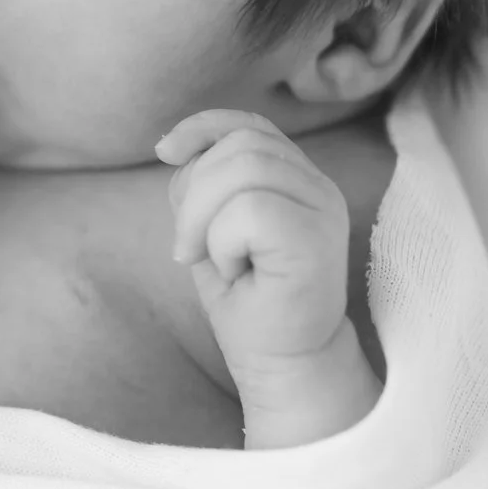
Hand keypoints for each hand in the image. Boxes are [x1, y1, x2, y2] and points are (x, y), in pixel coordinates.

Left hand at [157, 109, 352, 379]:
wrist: (283, 363)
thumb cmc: (248, 301)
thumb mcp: (213, 229)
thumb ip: (203, 185)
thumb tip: (172, 146)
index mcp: (297, 178)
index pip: (250, 125)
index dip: (202, 126)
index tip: (164, 152)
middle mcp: (318, 186)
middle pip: (240, 144)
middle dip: (193, 192)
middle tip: (189, 249)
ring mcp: (323, 210)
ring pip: (243, 170)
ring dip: (203, 219)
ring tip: (213, 262)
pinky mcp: (318, 239)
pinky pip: (250, 209)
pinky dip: (223, 242)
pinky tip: (237, 273)